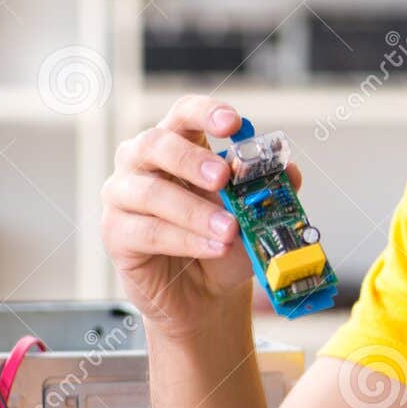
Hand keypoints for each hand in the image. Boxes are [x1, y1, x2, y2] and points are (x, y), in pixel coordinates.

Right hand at [100, 95, 302, 341]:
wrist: (204, 294)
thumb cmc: (222, 242)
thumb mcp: (252, 214)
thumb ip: (267, 189)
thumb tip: (290, 170)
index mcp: (178, 144)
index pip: (184, 114)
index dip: (205, 113)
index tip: (232, 124)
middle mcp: (142, 162)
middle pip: (157, 144)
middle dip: (192, 160)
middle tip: (224, 178)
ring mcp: (123, 195)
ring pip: (152, 192)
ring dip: (195, 211)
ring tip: (230, 229)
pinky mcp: (116, 232)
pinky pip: (148, 231)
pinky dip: (186, 240)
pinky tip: (214, 247)